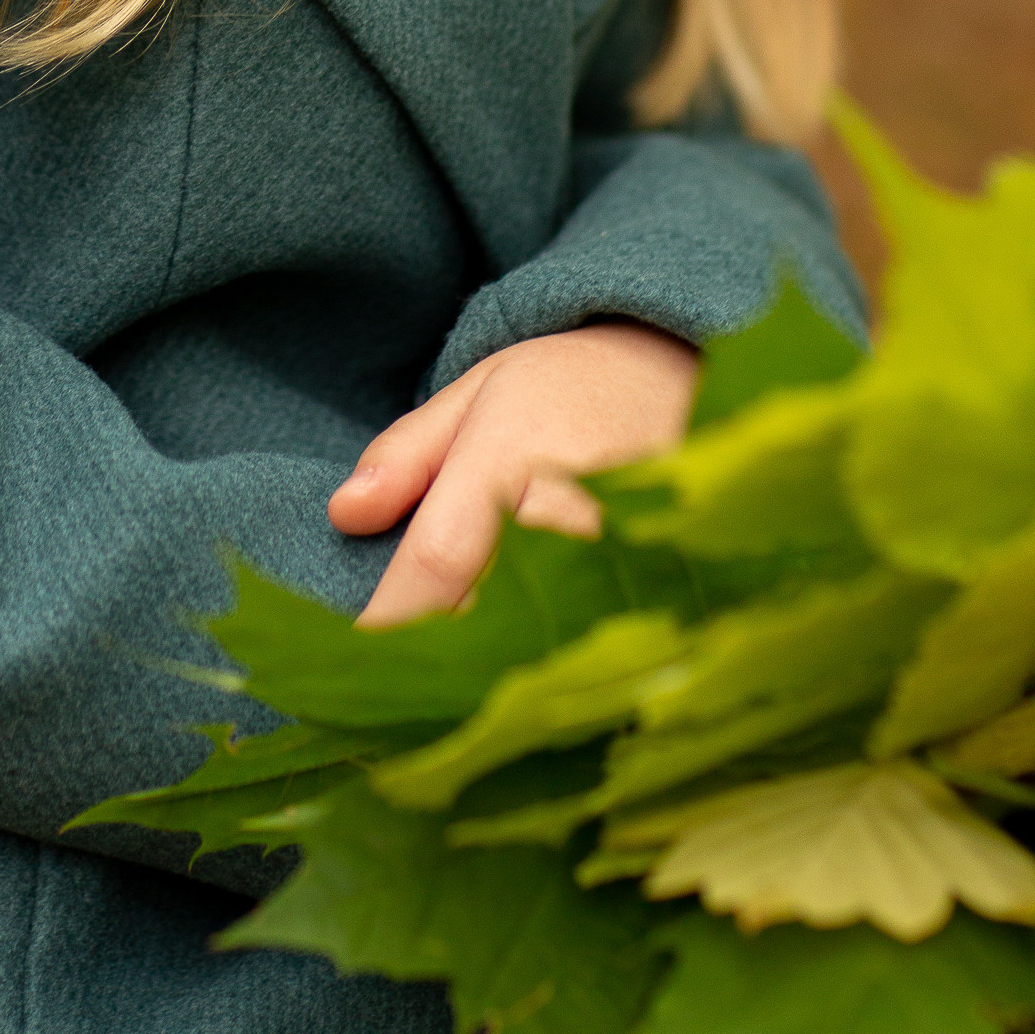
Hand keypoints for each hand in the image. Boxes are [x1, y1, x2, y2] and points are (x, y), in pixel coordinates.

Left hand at [329, 320, 698, 627]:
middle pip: (480, 617)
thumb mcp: (477, 390)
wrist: (689, 372)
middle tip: (402, 660)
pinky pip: (587, 643)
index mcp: (512, 457)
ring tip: (461, 660)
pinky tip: (528, 654)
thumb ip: (407, 454)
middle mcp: (570, 513)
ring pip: (532, 641)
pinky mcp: (662, 587)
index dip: (385, 620)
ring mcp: (624, 558)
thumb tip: (345, 517)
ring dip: (490, 657)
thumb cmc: (570, 383)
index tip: (349, 653)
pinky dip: (548, 654)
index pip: (435, 566)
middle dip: (434, 643)